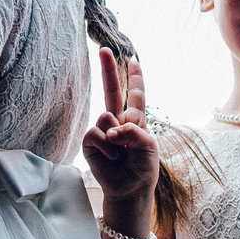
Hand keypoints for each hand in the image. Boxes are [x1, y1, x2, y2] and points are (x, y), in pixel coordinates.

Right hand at [80, 47, 160, 212]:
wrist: (130, 189)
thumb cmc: (143, 167)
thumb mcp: (148, 146)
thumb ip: (133, 131)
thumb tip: (111, 130)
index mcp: (135, 120)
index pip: (136, 95)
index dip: (135, 78)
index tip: (133, 60)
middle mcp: (117, 121)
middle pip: (111, 91)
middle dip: (108, 69)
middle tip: (104, 49)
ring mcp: (103, 130)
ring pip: (106, 116)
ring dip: (116, 136)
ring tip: (121, 152)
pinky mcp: (90, 142)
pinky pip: (95, 133)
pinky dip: (106, 146)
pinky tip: (111, 157)